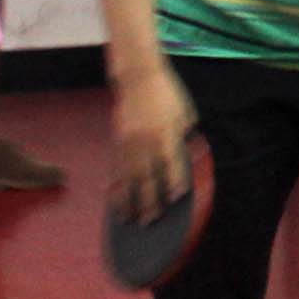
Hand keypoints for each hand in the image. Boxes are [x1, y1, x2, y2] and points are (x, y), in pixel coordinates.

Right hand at [108, 66, 196, 224]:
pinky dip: (114, 185)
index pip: (172, 165)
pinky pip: (115, 168)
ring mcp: (128, 142)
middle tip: (150, 222)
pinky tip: (112, 198)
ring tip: (128, 219)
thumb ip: (184, 137)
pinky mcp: (117, 140)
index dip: (174, 183)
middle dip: (149, 201)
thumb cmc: (167, 94)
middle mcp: (146, 141)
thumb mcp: (185, 114)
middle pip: (147, 177)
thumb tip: (187, 158)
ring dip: (128, 200)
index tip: (175, 199)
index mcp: (166, 134)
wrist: (138, 77)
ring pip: (128, 177)